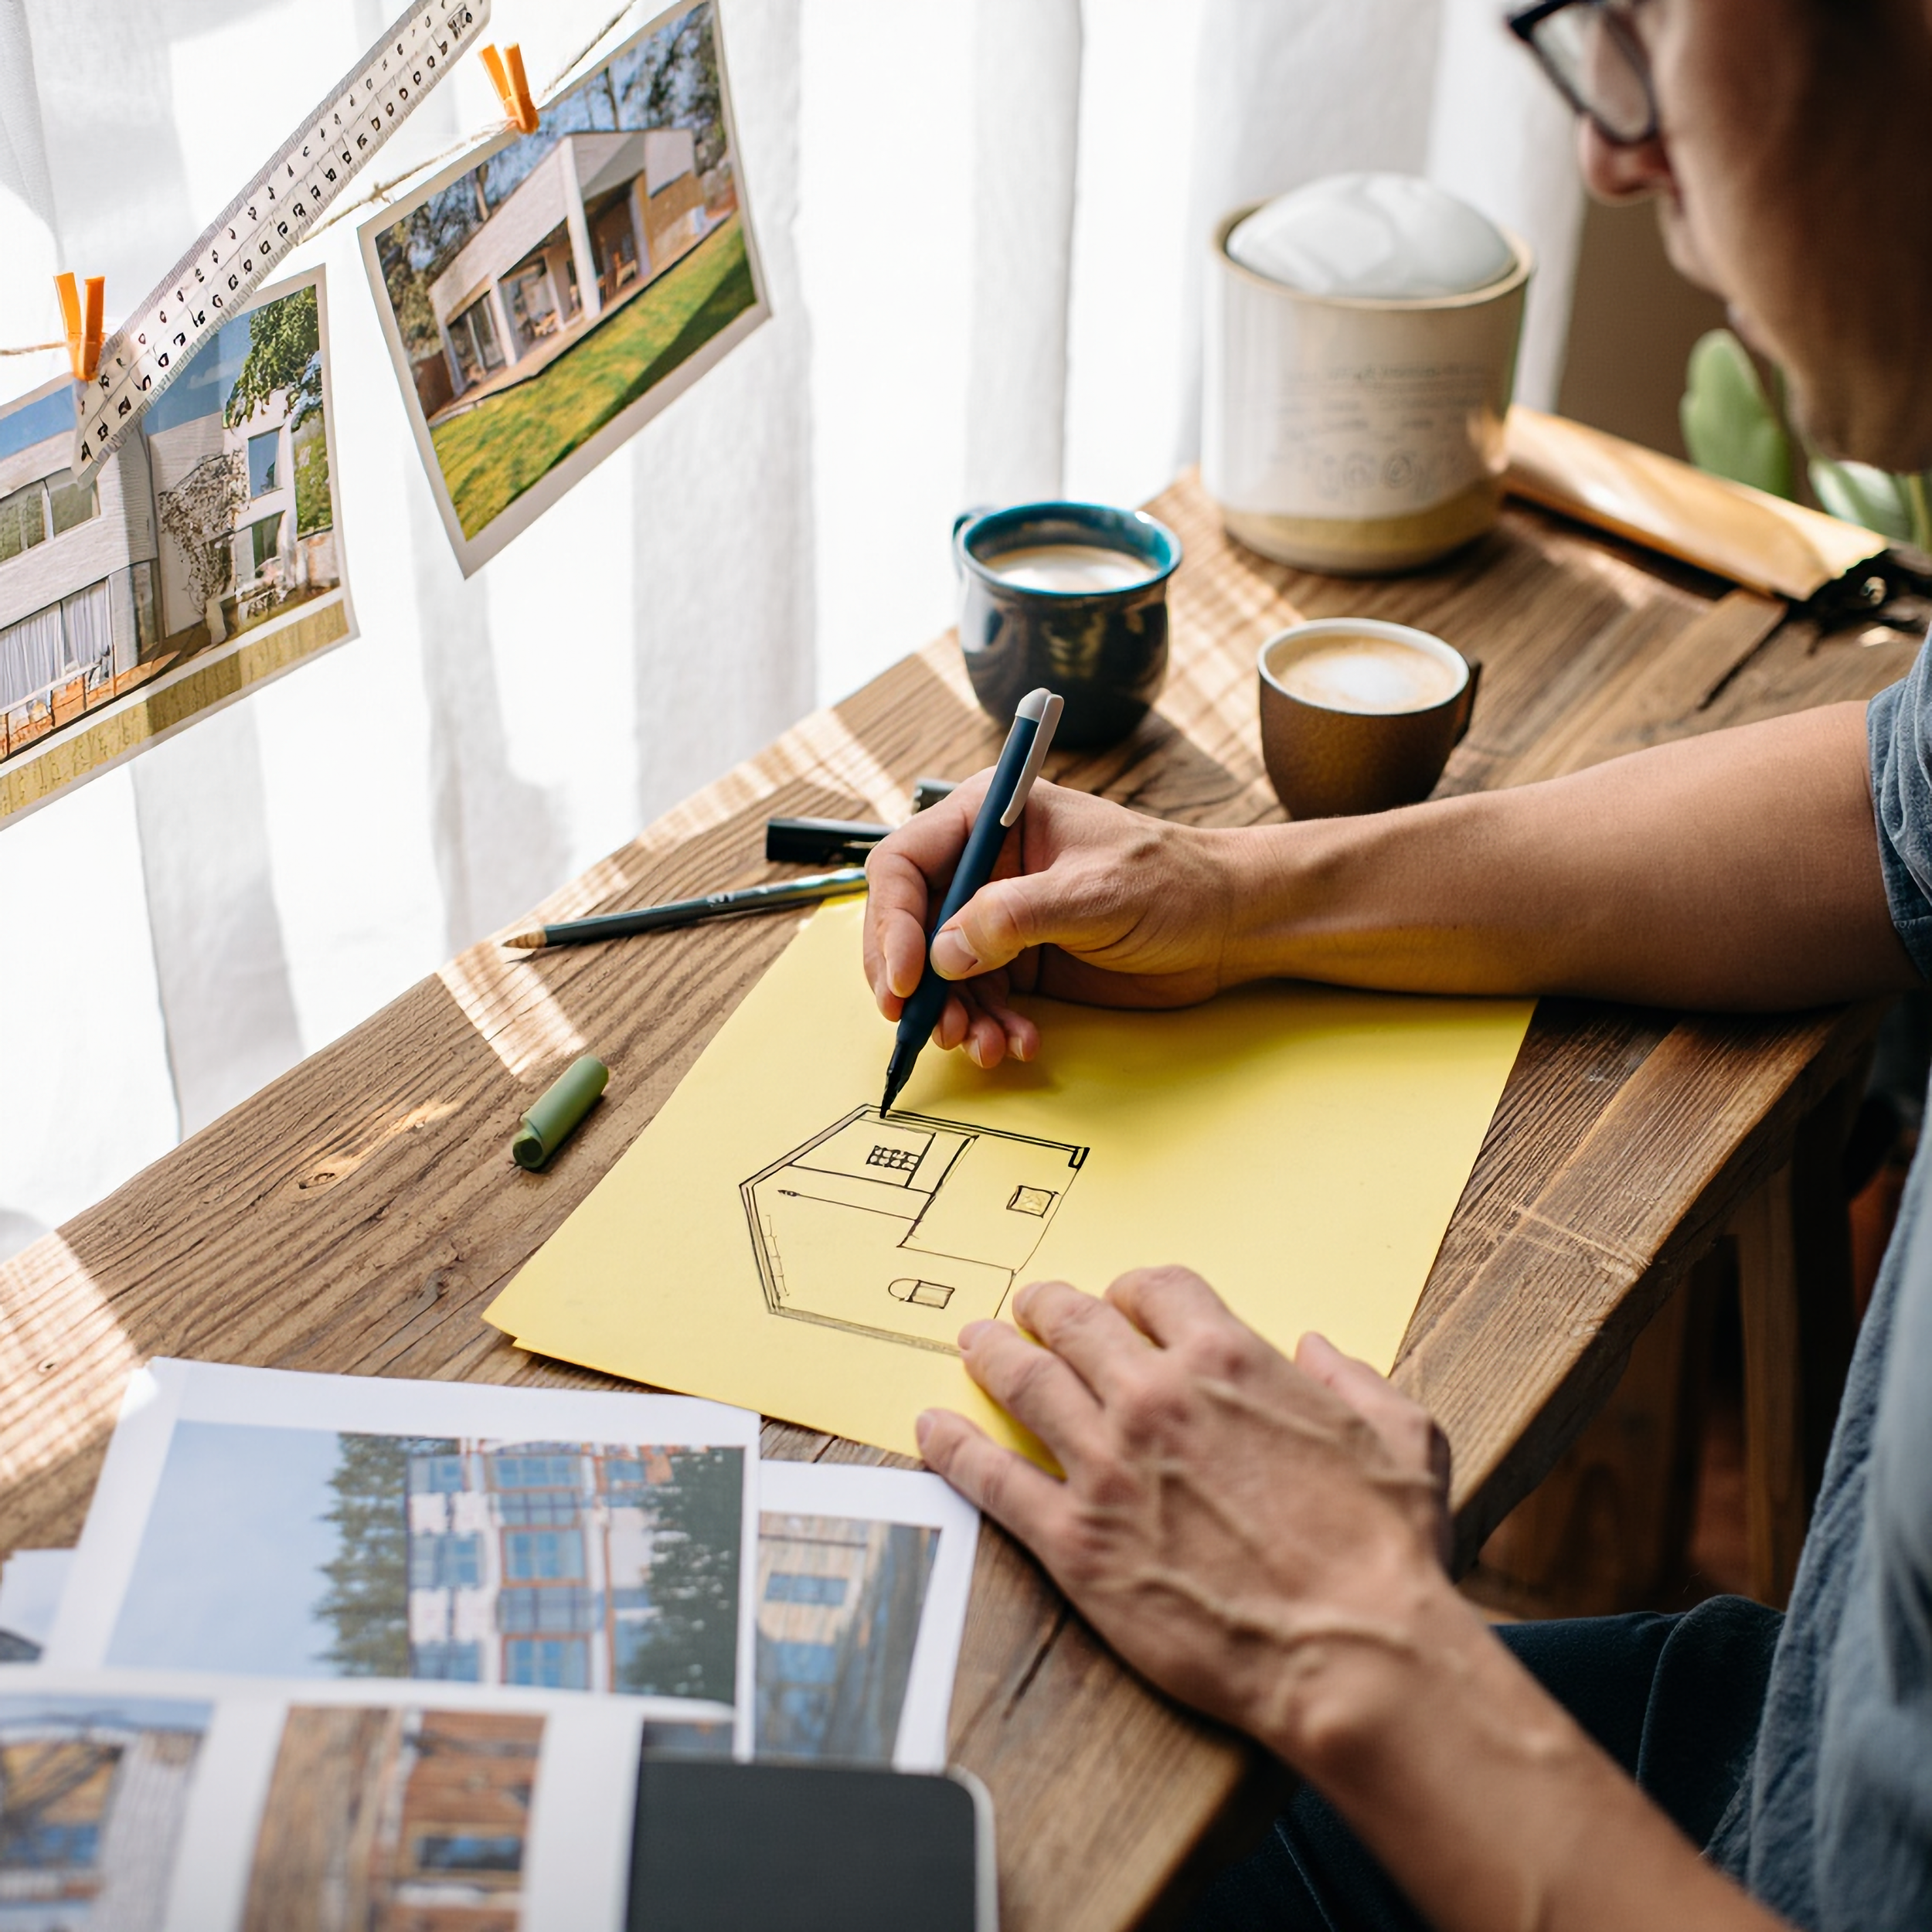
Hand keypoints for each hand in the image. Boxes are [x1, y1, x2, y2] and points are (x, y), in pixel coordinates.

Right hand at [863, 776, 1245, 1067]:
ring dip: (955, 1016)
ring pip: (942, 974)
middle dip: (915, 982)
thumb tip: (945, 953)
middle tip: (924, 1027)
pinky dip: (990, 1028)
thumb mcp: (1093, 892)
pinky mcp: (1022, 961)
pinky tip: (1017, 1043)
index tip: (906, 977)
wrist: (1231, 924)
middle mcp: (986, 865)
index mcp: (991, 817)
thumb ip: (1014, 917)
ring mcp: (1001, 916)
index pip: (904, 864)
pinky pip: (981, 1001)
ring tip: (984, 1045)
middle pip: (911, 925)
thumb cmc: (1174, 882)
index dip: (891, 922)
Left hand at [915, 1267, 1452, 1761]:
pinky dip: (954, 1447)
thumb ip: (1354, 1380)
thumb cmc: (1386, 1553)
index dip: (1132, 1289)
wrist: (1353, 1654)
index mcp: (1229, 1362)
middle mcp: (1156, 1398)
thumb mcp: (1404, 1436)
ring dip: (992, 1354)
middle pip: (1076, 1323)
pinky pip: (995, 1479)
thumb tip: (1316, 1351)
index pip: (1156, 1289)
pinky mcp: (1076, 1541)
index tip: (1120, 1298)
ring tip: (973, 1342)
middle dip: (1047, 1307)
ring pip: (1026, 1384)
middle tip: (1027, 1307)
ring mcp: (1108, 1467)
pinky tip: (932, 1429)